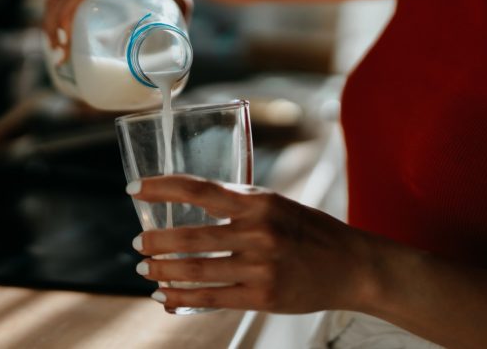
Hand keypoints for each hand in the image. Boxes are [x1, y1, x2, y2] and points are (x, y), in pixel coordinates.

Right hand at [43, 0, 192, 63]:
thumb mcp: (179, 1)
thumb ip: (178, 31)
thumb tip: (171, 72)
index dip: (65, 16)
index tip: (66, 43)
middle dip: (53, 25)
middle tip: (59, 55)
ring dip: (50, 18)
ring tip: (56, 47)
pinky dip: (54, 7)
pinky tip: (54, 28)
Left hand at [127, 175, 378, 313]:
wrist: (352, 266)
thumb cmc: (309, 231)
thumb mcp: (276, 204)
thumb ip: (238, 203)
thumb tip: (192, 202)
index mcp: (259, 202)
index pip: (199, 190)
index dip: (161, 188)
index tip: (134, 189)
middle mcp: (258, 232)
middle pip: (190, 237)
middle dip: (155, 242)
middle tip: (138, 244)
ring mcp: (261, 267)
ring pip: (196, 270)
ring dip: (163, 271)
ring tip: (146, 270)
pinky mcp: (263, 297)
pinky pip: (212, 298)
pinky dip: (183, 298)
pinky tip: (166, 297)